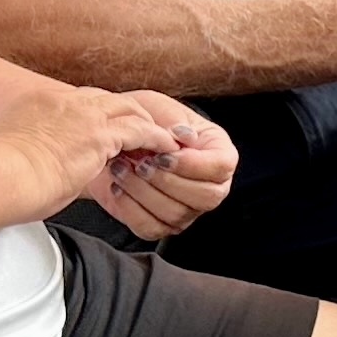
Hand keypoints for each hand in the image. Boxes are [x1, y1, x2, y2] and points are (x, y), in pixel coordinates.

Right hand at [0, 75, 226, 232]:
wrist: (0, 176)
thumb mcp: (6, 150)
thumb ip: (23, 146)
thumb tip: (24, 158)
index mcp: (37, 102)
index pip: (76, 100)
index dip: (95, 113)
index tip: (103, 126)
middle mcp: (62, 101)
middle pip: (105, 98)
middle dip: (124, 113)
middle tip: (140, 128)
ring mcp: (82, 115)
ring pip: (127, 109)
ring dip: (145, 123)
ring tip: (158, 138)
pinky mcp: (100, 135)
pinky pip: (140, 131)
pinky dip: (155, 138)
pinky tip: (165, 148)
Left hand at [98, 113, 236, 239]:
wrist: (115, 138)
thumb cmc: (144, 121)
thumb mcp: (159, 109)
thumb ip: (173, 121)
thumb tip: (185, 137)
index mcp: (218, 153)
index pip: (221, 167)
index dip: (193, 164)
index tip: (164, 154)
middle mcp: (209, 185)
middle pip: (206, 197)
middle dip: (167, 181)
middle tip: (140, 162)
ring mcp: (188, 209)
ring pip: (176, 214)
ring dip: (143, 192)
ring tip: (122, 168)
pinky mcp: (162, 224)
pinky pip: (151, 228)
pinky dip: (130, 209)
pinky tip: (118, 187)